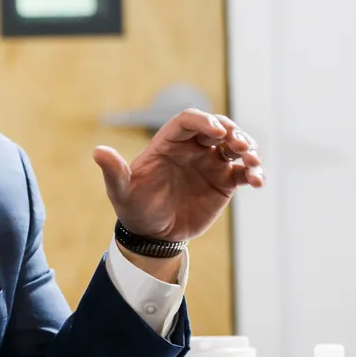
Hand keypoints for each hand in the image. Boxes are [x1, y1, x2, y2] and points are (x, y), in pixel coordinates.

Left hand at [94, 109, 264, 243]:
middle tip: (240, 145)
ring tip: (252, 162)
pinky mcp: (224, 182)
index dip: (203, 121)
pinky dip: (254, 173)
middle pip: (217, 127)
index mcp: (168, 143)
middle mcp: (192, 148)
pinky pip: (243, 172)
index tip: (215, 132)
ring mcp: (210, 163)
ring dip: (248, 149)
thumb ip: (114, 171)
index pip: (188, 121)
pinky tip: (258, 181)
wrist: (153, 235)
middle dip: (232, 132)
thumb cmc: (134, 208)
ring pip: (235, 146)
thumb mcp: (122, 191)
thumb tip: (97, 151)